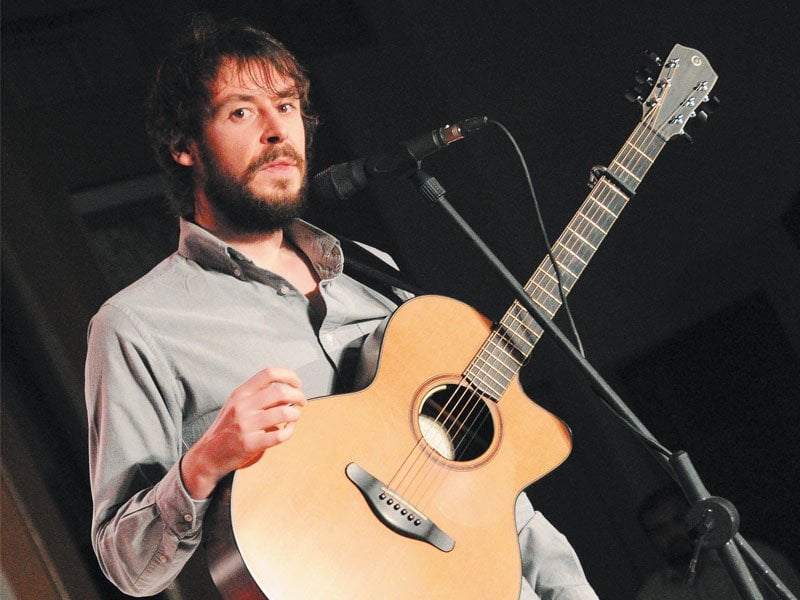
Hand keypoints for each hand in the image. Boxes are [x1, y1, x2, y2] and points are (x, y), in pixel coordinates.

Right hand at [180, 367, 306, 498]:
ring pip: (284, 413)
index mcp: (240, 393)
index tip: (297, 383)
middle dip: (298, 395)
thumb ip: (258, 395)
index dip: (289, 375)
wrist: (208, 455)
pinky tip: (287, 431)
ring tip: (294, 417)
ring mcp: (245, 425)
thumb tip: (288, 389)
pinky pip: (280, 435)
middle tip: (302, 402)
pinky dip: (290, 432)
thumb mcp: (236, 405)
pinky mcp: (250, 444)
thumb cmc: (227, 428)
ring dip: (296, 414)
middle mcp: (242, 406)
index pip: (268, 373)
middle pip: (280, 391)